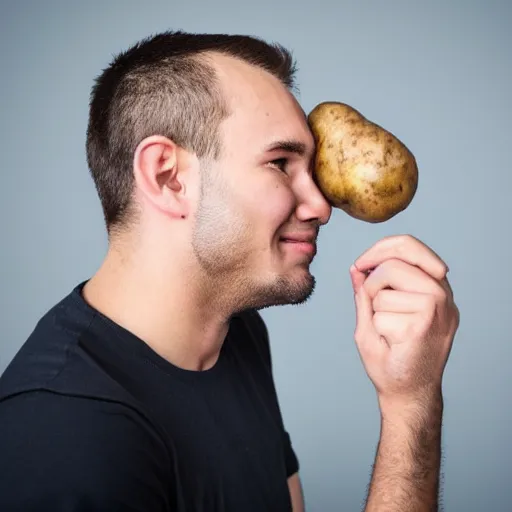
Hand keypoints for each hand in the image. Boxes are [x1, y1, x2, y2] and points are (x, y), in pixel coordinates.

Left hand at [349, 235, 459, 407]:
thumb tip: (356, 269)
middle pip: (393, 263)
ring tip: (388, 331)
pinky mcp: (423, 325)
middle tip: (376, 308)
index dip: (381, 248)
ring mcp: (435, 309)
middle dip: (372, 284)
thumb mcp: (375, 318)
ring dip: (374, 310)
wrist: (407, 394)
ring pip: (383, 288)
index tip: (361, 264)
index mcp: (433, 288)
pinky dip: (376, 328)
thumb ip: (367, 293)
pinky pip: (381, 312)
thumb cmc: (392, 357)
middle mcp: (441, 294)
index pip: (411, 246)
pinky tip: (392, 343)